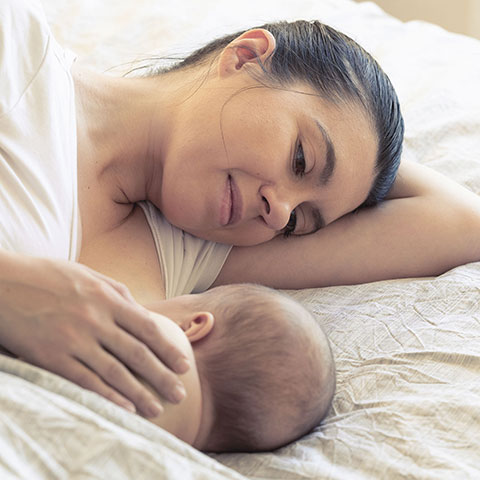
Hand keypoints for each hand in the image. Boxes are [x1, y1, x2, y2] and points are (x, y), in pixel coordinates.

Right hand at [0, 251, 188, 415]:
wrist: (2, 283)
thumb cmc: (47, 276)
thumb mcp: (88, 274)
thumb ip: (118, 292)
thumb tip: (143, 311)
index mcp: (107, 298)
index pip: (148, 328)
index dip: (169, 349)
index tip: (184, 365)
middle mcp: (95, 320)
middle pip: (137, 354)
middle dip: (162, 376)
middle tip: (180, 394)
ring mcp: (74, 340)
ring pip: (115, 372)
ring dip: (139, 393)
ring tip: (157, 408)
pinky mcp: (51, 357)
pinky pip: (85, 380)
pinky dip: (107, 396)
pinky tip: (124, 408)